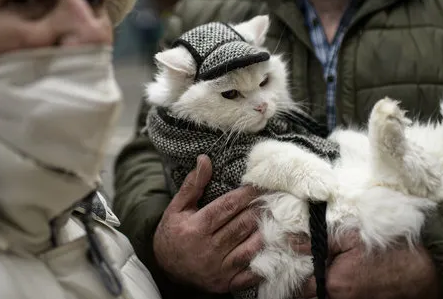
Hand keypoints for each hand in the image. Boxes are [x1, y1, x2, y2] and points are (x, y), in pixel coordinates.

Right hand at [153, 155, 263, 292]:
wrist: (164, 269)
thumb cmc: (173, 233)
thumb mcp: (177, 207)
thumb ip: (192, 184)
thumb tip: (205, 159)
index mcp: (196, 228)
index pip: (227, 206)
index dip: (246, 194)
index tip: (260, 184)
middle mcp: (208, 249)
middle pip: (242, 225)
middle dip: (259, 210)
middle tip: (275, 198)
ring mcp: (218, 268)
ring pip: (249, 247)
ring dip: (265, 232)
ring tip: (278, 218)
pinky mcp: (226, 283)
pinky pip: (250, 273)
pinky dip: (264, 262)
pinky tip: (274, 249)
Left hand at [298, 233, 438, 298]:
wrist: (425, 270)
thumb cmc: (390, 250)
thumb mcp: (352, 237)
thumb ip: (319, 241)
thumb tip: (291, 242)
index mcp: (333, 284)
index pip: (302, 287)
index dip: (299, 275)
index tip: (299, 265)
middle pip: (312, 298)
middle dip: (309, 286)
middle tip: (310, 271)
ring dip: (322, 292)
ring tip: (327, 275)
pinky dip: (337, 294)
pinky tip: (342, 283)